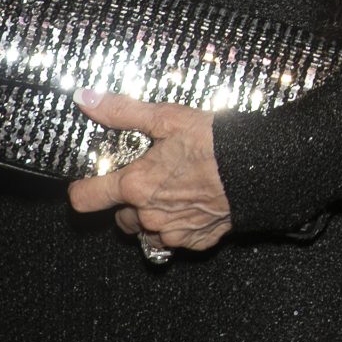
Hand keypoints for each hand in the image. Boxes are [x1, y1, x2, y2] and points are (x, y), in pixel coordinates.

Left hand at [67, 92, 232, 254]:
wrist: (258, 167)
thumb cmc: (214, 143)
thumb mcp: (166, 118)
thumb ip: (122, 111)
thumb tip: (87, 100)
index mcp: (135, 185)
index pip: (86, 199)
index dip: (83, 189)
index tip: (89, 182)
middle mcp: (149, 215)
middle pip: (118, 218)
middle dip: (127, 201)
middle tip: (148, 179)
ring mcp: (172, 232)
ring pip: (145, 231)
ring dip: (150, 217)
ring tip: (171, 192)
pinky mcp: (195, 241)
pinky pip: (174, 240)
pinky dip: (177, 226)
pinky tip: (191, 204)